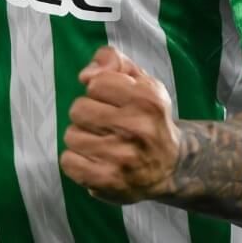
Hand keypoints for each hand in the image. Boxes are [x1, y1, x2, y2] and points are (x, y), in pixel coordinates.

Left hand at [59, 46, 181, 204]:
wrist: (172, 166)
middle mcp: (138, 128)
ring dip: (82, 138)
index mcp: (147, 99)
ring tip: (102, 143)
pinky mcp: (110, 182)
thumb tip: (86, 75)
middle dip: (88, 115)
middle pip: (78, 109)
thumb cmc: (149, 117)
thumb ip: (112, 60)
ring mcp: (124, 158)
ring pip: (71, 135)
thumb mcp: (140, 80)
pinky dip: (76, 161)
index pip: (94, 83)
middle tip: (106, 125)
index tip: (114, 102)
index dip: (99, 91)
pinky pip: (69, 162)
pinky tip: (94, 160)